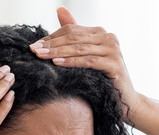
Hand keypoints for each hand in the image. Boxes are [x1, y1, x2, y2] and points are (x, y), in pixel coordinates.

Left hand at [29, 7, 143, 123]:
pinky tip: (56, 63)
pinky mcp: (114, 64)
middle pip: (74, 38)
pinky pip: (88, 61)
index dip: (51, 37)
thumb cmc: (103, 79)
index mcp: (101, 33)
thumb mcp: (86, 56)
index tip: (34, 46)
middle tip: (34, 50)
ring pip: (79, 48)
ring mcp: (113, 49)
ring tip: (41, 56)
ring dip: (58, 52)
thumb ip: (74, 35)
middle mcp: (109, 37)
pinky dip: (71, 62)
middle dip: (52, 44)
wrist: (124, 100)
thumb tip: (60, 9)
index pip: (71, 31)